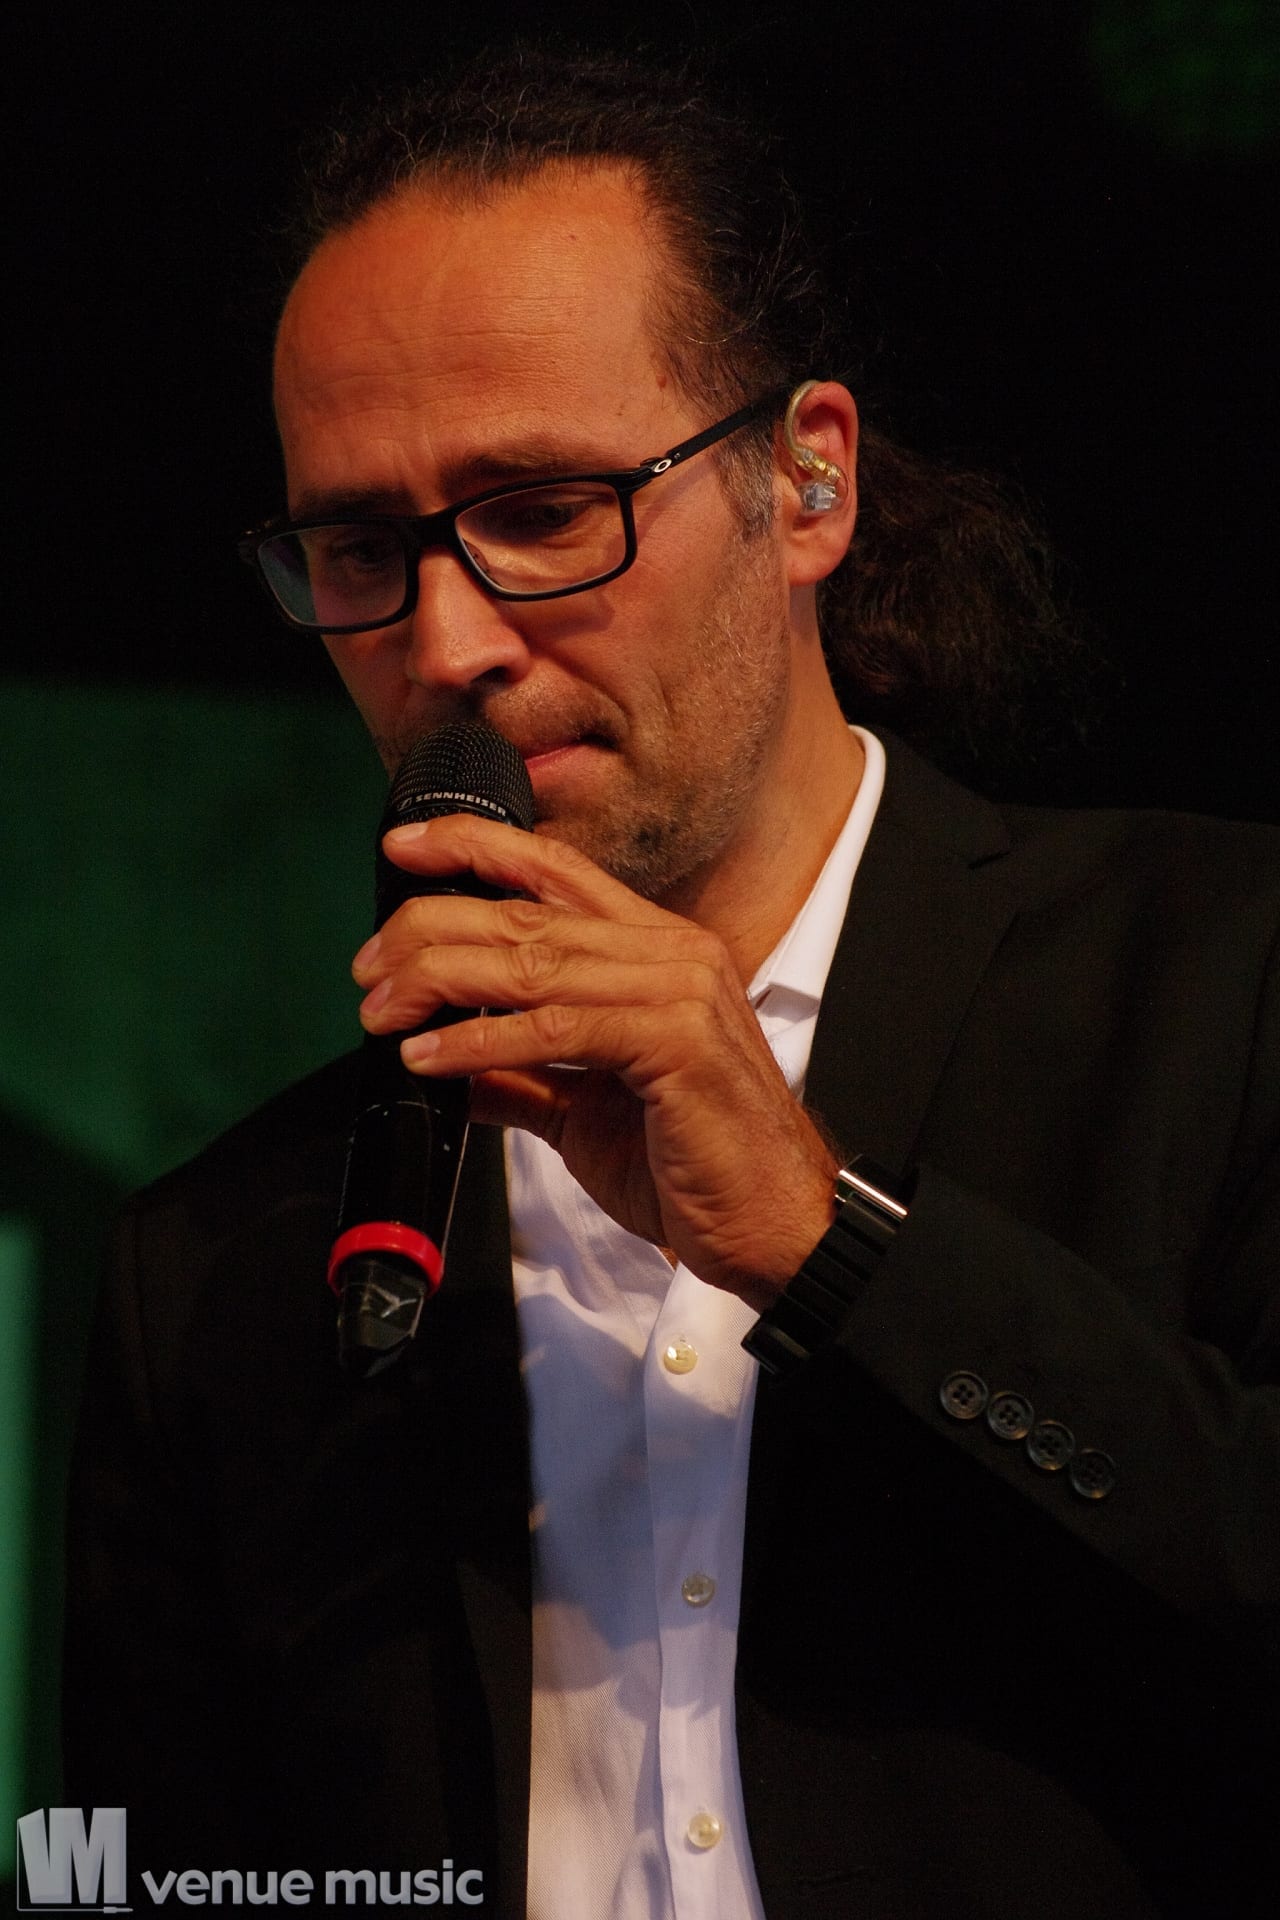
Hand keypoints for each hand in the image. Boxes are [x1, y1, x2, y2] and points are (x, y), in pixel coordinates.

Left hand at [353, 815, 838, 1308]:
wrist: (769, 1227)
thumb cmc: (690, 1167)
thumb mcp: (586, 1111)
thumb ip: (523, 1076)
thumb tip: (445, 1062)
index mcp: (658, 952)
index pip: (557, 872)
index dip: (477, 848)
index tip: (405, 848)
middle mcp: (673, 954)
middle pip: (529, 914)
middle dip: (432, 929)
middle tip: (369, 967)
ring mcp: (680, 992)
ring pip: (535, 962)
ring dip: (440, 980)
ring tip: (380, 1007)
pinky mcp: (676, 1042)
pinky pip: (556, 1028)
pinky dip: (480, 1041)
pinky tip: (428, 1055)